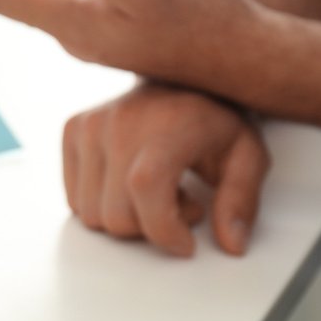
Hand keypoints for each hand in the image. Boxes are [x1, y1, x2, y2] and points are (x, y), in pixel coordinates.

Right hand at [64, 82, 268, 256]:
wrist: (180, 76)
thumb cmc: (215, 119)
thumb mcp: (247, 157)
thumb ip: (241, 201)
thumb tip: (232, 244)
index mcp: (167, 126)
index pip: (146, 188)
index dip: (164, 229)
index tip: (186, 243)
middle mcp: (119, 123)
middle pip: (116, 215)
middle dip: (151, 228)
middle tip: (182, 205)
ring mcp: (90, 126)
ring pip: (91, 214)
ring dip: (127, 217)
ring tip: (157, 192)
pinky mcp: (73, 131)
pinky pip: (75, 199)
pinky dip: (103, 204)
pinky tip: (129, 184)